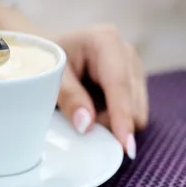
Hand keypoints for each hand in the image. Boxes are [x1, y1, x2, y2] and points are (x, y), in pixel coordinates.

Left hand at [55, 25, 148, 159]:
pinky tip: (93, 109)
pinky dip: (113, 117)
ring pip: (136, 110)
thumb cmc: (48, 60)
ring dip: (112, 121)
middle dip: (111, 122)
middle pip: (133, 102)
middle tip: (79, 122)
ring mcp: (133, 66)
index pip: (119, 84)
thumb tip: (86, 125)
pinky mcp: (134, 80)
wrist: (49, 51)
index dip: (122, 117)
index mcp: (105, 41)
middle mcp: (126, 52)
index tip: (125, 145)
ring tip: (83, 112)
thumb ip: (68, 97)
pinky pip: (132, 111)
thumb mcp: (51, 74)